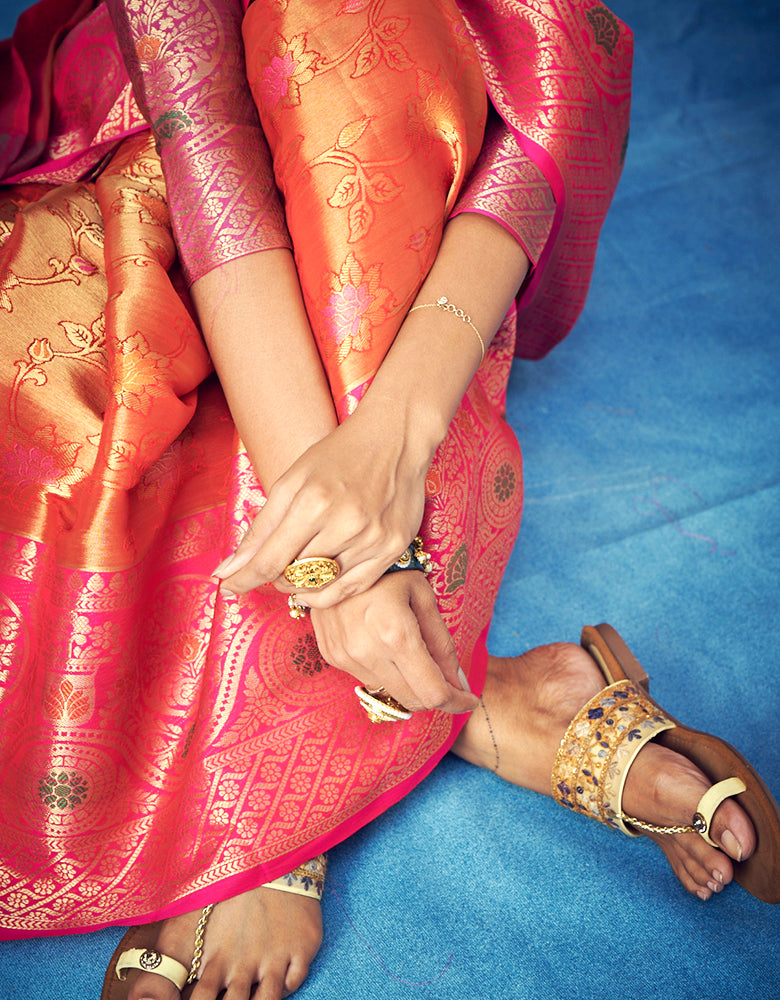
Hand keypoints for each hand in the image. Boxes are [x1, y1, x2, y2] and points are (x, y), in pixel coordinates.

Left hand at [213, 401, 435, 607]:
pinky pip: (354, 589)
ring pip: (323, 586)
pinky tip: (318, 584)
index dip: (244, 580)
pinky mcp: (394, 548)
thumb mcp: (291, 481)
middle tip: (277, 560)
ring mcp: (373, 539)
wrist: (396, 437)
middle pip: (295, 576)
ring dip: (302, 584)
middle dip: (276, 575)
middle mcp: (346, 525)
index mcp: (313, 503)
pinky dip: (330, 593)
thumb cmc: (338, 455)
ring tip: (299, 566)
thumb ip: (260, 529)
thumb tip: (226, 571)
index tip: (228, 588)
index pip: (270, 561)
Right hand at [309, 572, 476, 714]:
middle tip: (449, 682)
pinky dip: (387, 675)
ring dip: (410, 687)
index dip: (457, 702)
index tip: (469, 698)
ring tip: (418, 659)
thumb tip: (459, 683)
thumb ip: (442, 643)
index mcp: (396, 634)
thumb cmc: (390, 568)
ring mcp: (345, 656)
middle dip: (436, 698)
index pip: (433, 693)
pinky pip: (368, 680)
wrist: (337, 552)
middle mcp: (367, 652)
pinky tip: (389, 650)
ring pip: (389, 695)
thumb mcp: (424, 596)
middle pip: (412, 701)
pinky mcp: (332, 655)